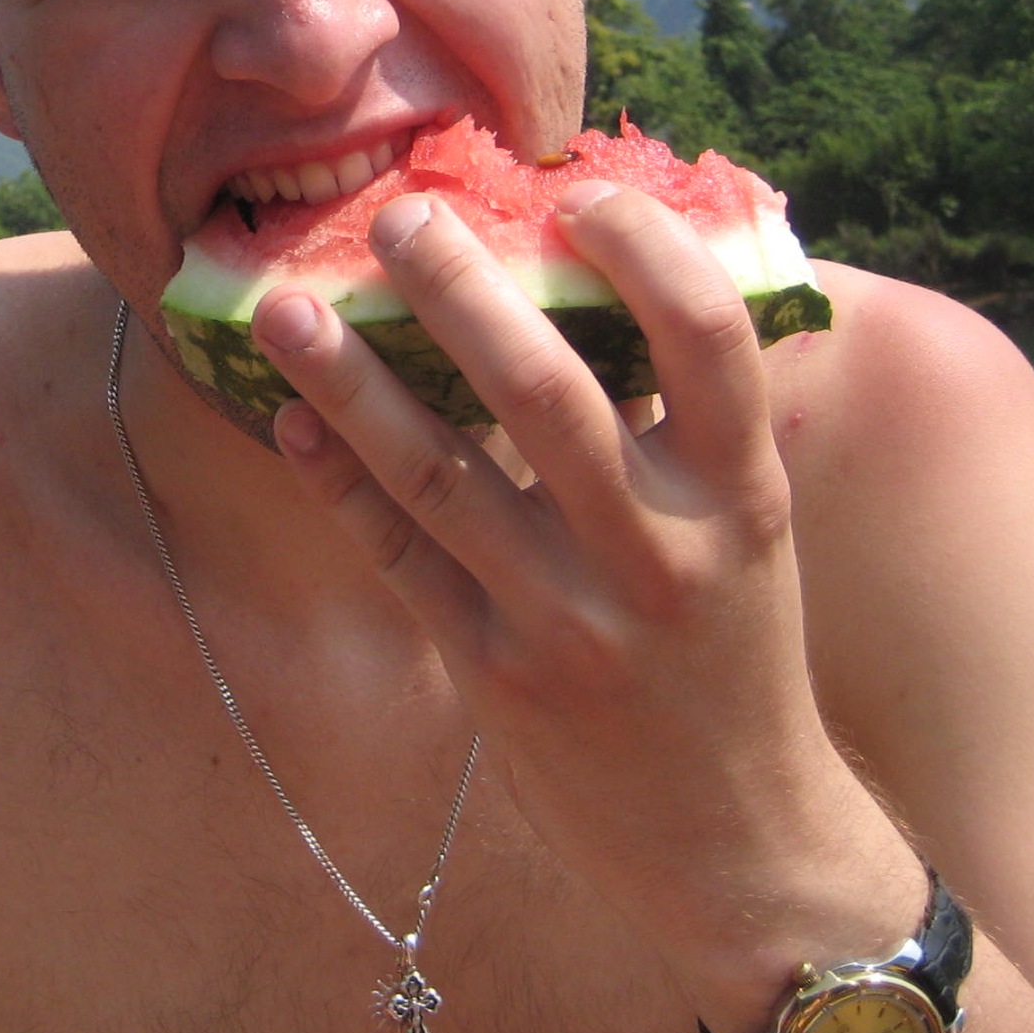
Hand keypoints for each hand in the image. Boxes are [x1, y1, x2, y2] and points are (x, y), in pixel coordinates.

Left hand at [256, 182, 916, 1031]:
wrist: (743, 845)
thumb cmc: (735, 653)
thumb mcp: (748, 531)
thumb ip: (681, 424)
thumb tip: (585, 276)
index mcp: (742, 495)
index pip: (706, 337)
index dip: (642, 249)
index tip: (576, 188)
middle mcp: (658, 551)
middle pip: (546, 392)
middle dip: (460, 290)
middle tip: (397, 213)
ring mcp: (570, 619)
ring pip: (441, 474)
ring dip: (353, 382)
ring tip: (285, 307)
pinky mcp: (495, 678)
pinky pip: (399, 561)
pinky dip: (340, 485)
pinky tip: (290, 423)